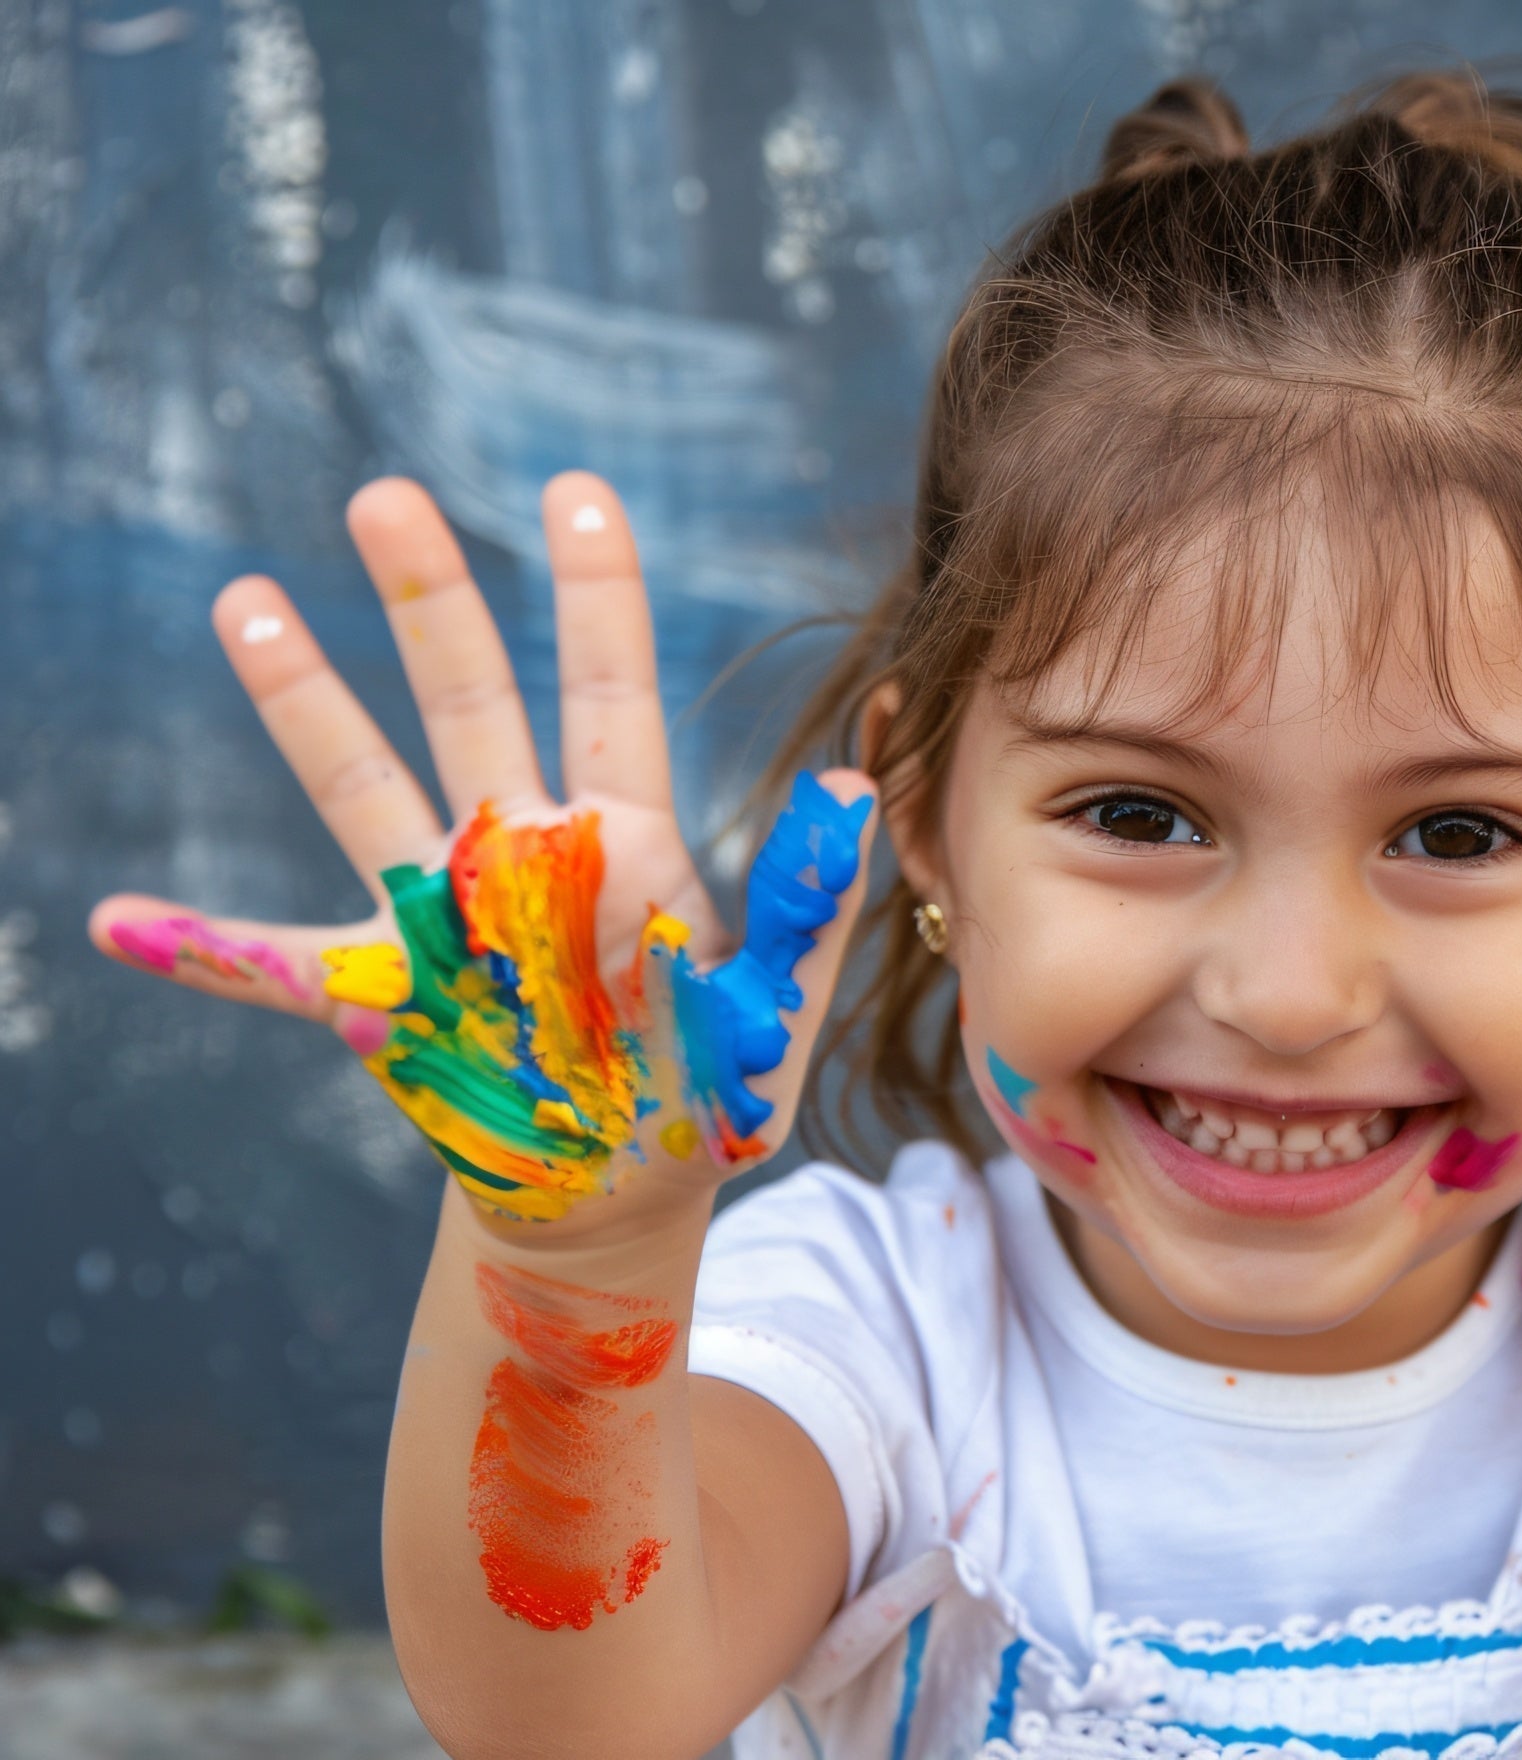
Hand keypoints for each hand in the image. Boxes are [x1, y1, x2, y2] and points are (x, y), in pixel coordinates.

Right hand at [89, 474, 874, 1237]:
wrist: (622, 1194)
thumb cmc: (703, 1094)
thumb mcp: (772, 1012)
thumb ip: (811, 905)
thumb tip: (857, 783)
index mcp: (626, 842)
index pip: (611, 690)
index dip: (597, 594)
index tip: (575, 489)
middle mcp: (523, 851)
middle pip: (471, 702)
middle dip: (432, 603)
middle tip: (385, 495)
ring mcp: (442, 915)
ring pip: (364, 788)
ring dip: (303, 701)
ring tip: (243, 600)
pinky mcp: (383, 1000)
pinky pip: (271, 969)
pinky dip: (198, 951)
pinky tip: (113, 920)